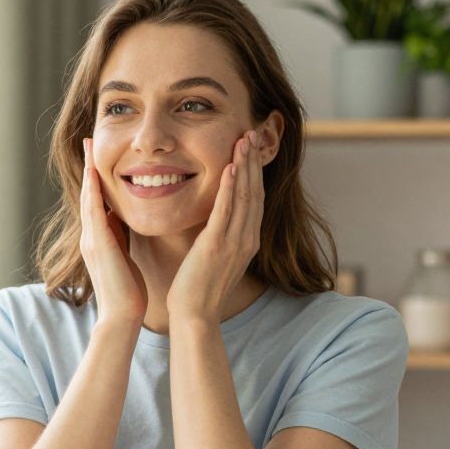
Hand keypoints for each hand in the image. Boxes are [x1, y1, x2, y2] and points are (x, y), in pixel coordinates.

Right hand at [78, 137, 145, 327]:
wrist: (121, 317)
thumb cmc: (128, 292)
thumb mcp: (126, 257)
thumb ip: (124, 239)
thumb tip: (129, 223)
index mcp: (101, 238)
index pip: (98, 200)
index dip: (97, 177)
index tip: (99, 155)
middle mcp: (91, 235)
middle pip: (89, 193)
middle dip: (89, 166)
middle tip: (89, 139)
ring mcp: (92, 239)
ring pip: (89, 197)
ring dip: (89, 170)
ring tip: (89, 147)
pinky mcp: (98, 244)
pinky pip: (94, 210)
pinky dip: (93, 190)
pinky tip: (94, 172)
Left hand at [167, 129, 263, 323]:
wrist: (194, 315)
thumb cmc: (197, 289)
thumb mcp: (214, 258)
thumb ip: (218, 237)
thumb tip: (214, 221)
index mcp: (246, 241)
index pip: (254, 199)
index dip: (254, 172)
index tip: (250, 148)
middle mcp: (247, 239)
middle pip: (255, 191)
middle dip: (254, 161)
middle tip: (252, 133)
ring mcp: (235, 242)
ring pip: (245, 196)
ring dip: (245, 165)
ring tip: (244, 139)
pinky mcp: (218, 245)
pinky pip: (227, 210)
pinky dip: (231, 187)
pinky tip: (231, 166)